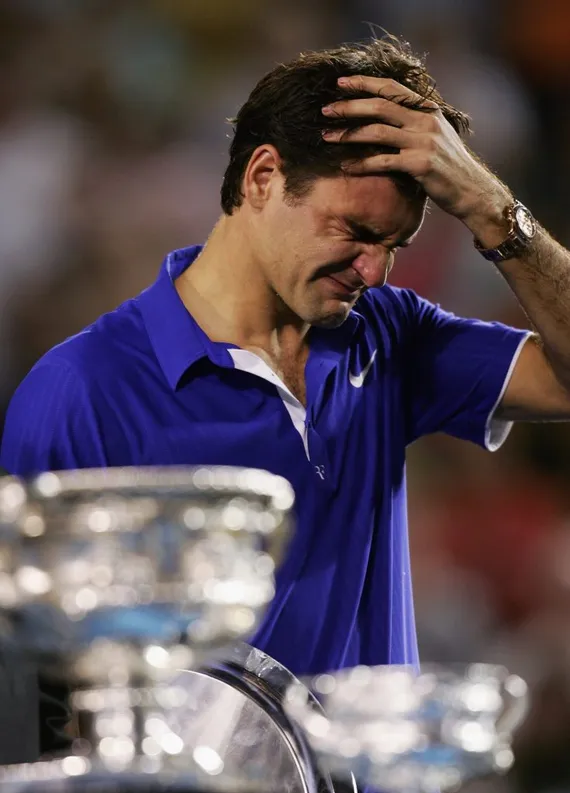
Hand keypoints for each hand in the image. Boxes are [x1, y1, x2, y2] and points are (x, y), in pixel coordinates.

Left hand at [322, 76, 511, 234]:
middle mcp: (426, 121)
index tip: (340, 83)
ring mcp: (423, 142)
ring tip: (327, 136)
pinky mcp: (419, 165)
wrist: (473, 192)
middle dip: (349, 106)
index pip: (392, 89)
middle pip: (380, 105)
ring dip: (348, 133)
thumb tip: (388, 118)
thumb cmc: (451, 169)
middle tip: (325, 110)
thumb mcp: (437, 138)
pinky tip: (344, 166)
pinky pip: (382, 161)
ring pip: (377, 131)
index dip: (364, 83)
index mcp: (428, 111)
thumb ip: (415, 125)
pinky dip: (360, 163)